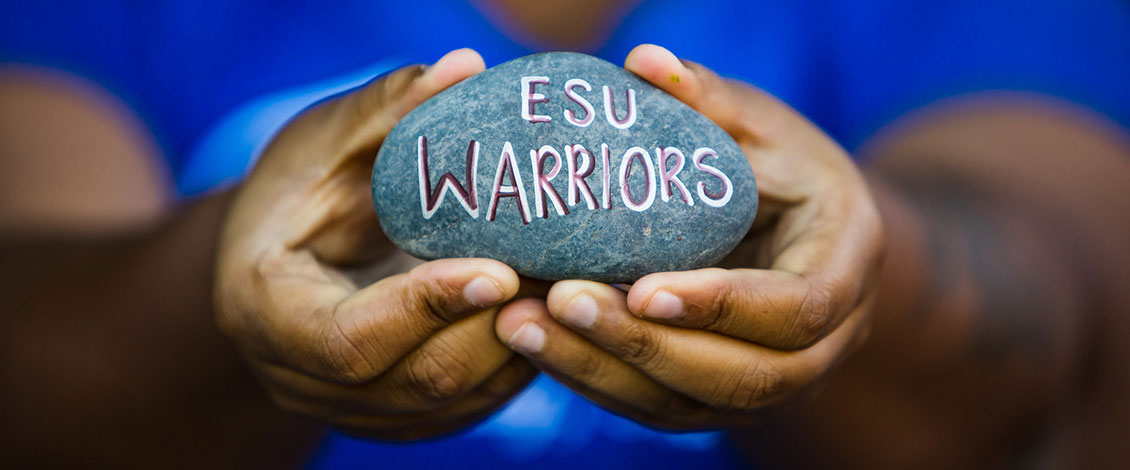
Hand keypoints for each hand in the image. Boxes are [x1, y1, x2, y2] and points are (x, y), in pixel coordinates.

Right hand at [214, 49, 536, 440]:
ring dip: (517, 346)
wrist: (282, 258)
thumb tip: (464, 68)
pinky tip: (545, 310)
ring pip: (454, 400)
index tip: (498, 267)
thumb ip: (386, 110)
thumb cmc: (298, 190)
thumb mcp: (326, 140)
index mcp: (265, 313)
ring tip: (563, 288)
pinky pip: (469, 407)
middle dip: (492, 325)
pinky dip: (516, 362)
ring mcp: (352, 411)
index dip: (426, 309)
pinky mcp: (398, 419)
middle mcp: (301, 380)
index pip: (350, 340)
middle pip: (416, 379)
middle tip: (556, 272)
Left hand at [495, 44, 882, 428]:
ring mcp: (772, 382)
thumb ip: (712, 101)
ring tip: (521, 326)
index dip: (722, 306)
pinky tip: (537, 343)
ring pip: (690, 404)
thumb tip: (646, 63)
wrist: (803, 233)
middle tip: (559, 301)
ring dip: (602, 368)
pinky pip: (659, 408)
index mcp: (844, 269)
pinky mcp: (719, 398)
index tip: (643, 288)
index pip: (795, 310)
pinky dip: (595, 379)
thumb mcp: (761, 127)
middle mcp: (822, 345)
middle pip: (741, 377)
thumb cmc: (783, 168)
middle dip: (644, 345)